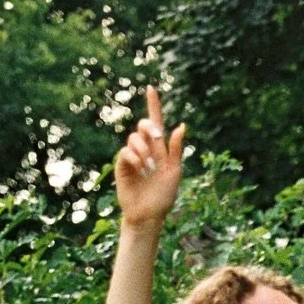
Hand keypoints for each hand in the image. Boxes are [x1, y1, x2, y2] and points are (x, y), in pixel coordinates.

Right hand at [115, 86, 185, 228]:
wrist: (149, 215)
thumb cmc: (163, 197)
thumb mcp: (174, 172)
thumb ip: (176, 150)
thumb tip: (181, 126)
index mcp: (160, 150)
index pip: (156, 123)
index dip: (153, 105)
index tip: (151, 88)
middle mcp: (145, 150)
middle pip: (144, 125)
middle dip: (149, 127)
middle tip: (157, 139)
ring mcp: (133, 156)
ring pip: (134, 138)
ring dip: (143, 150)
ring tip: (148, 168)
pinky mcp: (122, 165)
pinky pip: (126, 151)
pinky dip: (134, 158)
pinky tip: (140, 169)